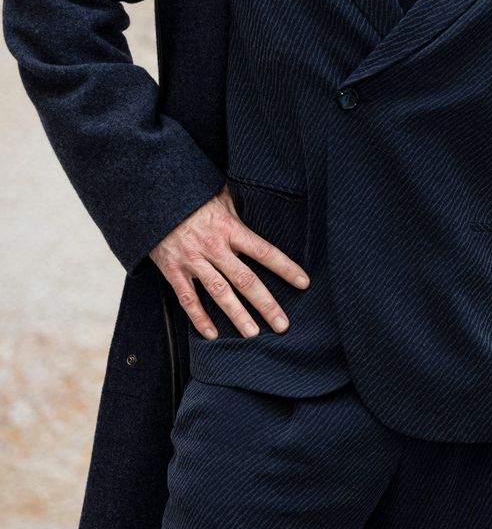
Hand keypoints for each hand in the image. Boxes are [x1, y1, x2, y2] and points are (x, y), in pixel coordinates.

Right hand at [148, 182, 310, 340]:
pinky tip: (212, 334)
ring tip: (253, 334)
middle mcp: (214, 247)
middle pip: (246, 280)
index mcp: (230, 228)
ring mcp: (193, 260)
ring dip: (238, 315)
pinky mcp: (173, 270)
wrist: (152, 197)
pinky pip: (188, 299)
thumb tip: (264, 202)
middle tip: (282, 325)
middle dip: (266, 304)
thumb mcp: (220, 194)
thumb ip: (240, 208)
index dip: (285, 268)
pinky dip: (199, 318)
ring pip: (219, 293)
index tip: (303, 282)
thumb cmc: (191, 195)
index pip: (264, 251)